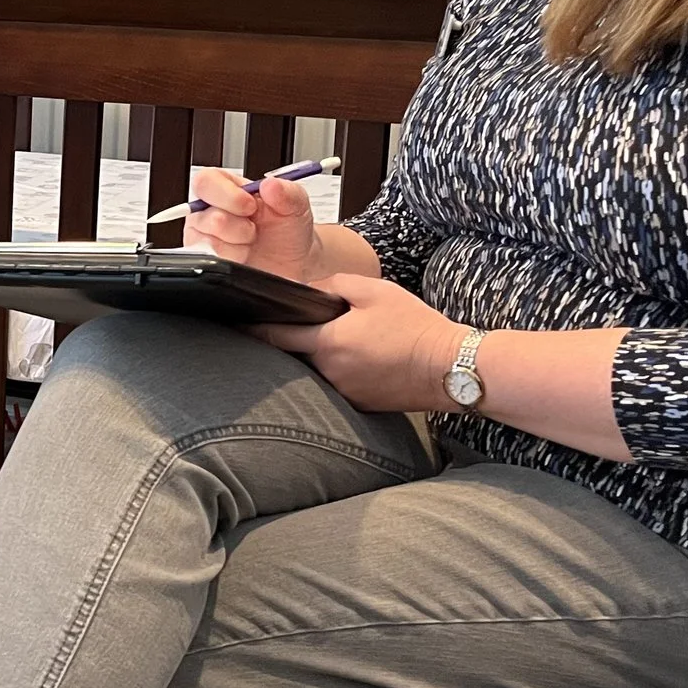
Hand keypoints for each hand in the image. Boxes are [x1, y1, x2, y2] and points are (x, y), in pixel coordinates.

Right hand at [185, 167, 329, 283]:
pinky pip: (210, 260)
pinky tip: (245, 254)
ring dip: (236, 244)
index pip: (206, 181)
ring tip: (251, 241)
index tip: (250, 205)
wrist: (295, 260)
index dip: (225, 194)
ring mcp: (206, 235)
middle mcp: (211, 209)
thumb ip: (287, 192)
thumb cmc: (288, 227)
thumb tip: (270, 184)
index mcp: (228, 187)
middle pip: (201, 213)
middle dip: (234, 225)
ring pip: (205, 239)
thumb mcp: (297, 204)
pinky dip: (233, 258)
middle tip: (252, 227)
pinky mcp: (208, 257)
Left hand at [256, 273, 466, 414]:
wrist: (452, 367)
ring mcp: (343, 393)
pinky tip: (353, 358)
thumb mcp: (373, 290)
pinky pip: (335, 384)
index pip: (275, 337)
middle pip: (291, 356)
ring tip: (330, 339)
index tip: (235, 322)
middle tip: (281, 325)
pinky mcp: (360, 404)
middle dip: (285, 341)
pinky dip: (335, 371)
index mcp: (328, 343)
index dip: (253, 328)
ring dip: (313, 356)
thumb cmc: (415, 326)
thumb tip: (308, 290)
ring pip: (313, 371)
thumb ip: (333, 283)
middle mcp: (329, 373)